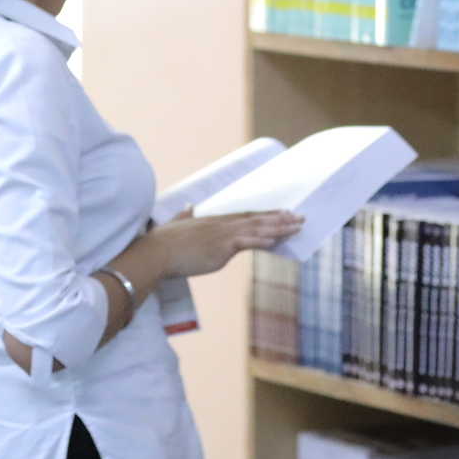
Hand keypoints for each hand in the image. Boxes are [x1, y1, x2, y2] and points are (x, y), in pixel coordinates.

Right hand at [148, 207, 302, 278]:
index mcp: (216, 221)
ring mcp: (223, 236)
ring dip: (279, 228)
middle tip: (301, 218)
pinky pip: (245, 243)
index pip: (247, 216)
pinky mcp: (221, 248)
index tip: (283, 212)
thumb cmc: (164, 242)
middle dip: (281, 219)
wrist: (156, 252)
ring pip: (257, 229)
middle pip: (258, 219)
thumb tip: (189, 206)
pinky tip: (274, 242)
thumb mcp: (178, 224)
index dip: (267, 214)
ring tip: (297, 227)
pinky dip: (260, 241)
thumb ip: (185, 215)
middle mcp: (223, 225)